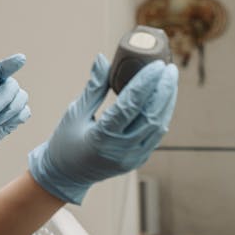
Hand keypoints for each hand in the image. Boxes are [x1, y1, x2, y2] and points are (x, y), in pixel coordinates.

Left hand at [0, 54, 31, 167]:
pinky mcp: (15, 117)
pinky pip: (25, 113)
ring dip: (7, 111)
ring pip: (22, 98)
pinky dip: (13, 119)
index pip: (1, 69)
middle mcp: (0, 89)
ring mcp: (9, 103)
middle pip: (13, 86)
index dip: (11, 64)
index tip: (21, 59)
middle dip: (2, 99)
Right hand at [28, 55, 177, 204]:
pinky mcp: (137, 160)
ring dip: (167, 102)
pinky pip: (155, 135)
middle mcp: (121, 149)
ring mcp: (132, 157)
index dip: (146, 83)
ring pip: (159, 126)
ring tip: (169, 80)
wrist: (64, 175)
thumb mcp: (75, 112)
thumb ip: (94, 87)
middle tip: (169, 69)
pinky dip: (161, 115)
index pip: (131, 105)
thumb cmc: (65, 142)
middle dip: (164, 90)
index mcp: (101, 137)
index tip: (156, 65)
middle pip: (152, 116)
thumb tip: (103, 59)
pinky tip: (163, 100)